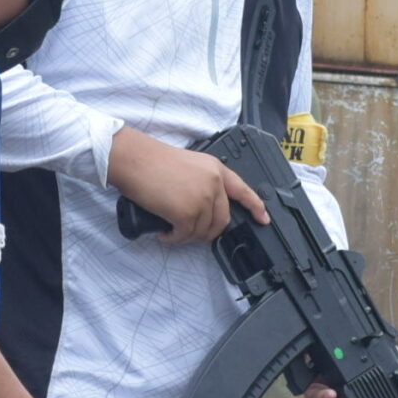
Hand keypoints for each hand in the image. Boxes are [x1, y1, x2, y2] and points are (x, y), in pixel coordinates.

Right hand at [106, 130, 267, 244]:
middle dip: (208, 231)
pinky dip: (173, 238)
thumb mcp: (189, 165)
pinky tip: (164, 233)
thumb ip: (202, 182)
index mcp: (215, 169)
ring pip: (202, 231)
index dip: (255, 207)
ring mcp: (202, 199)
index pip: (242, 190)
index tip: (263, 219)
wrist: (134, 159)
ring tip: (171, 229)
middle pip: (222, 219)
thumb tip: (201, 209)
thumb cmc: (151, 161)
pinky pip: (184, 235)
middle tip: (190, 232)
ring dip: (186, 235)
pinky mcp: (187, 212)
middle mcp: (213, 184)